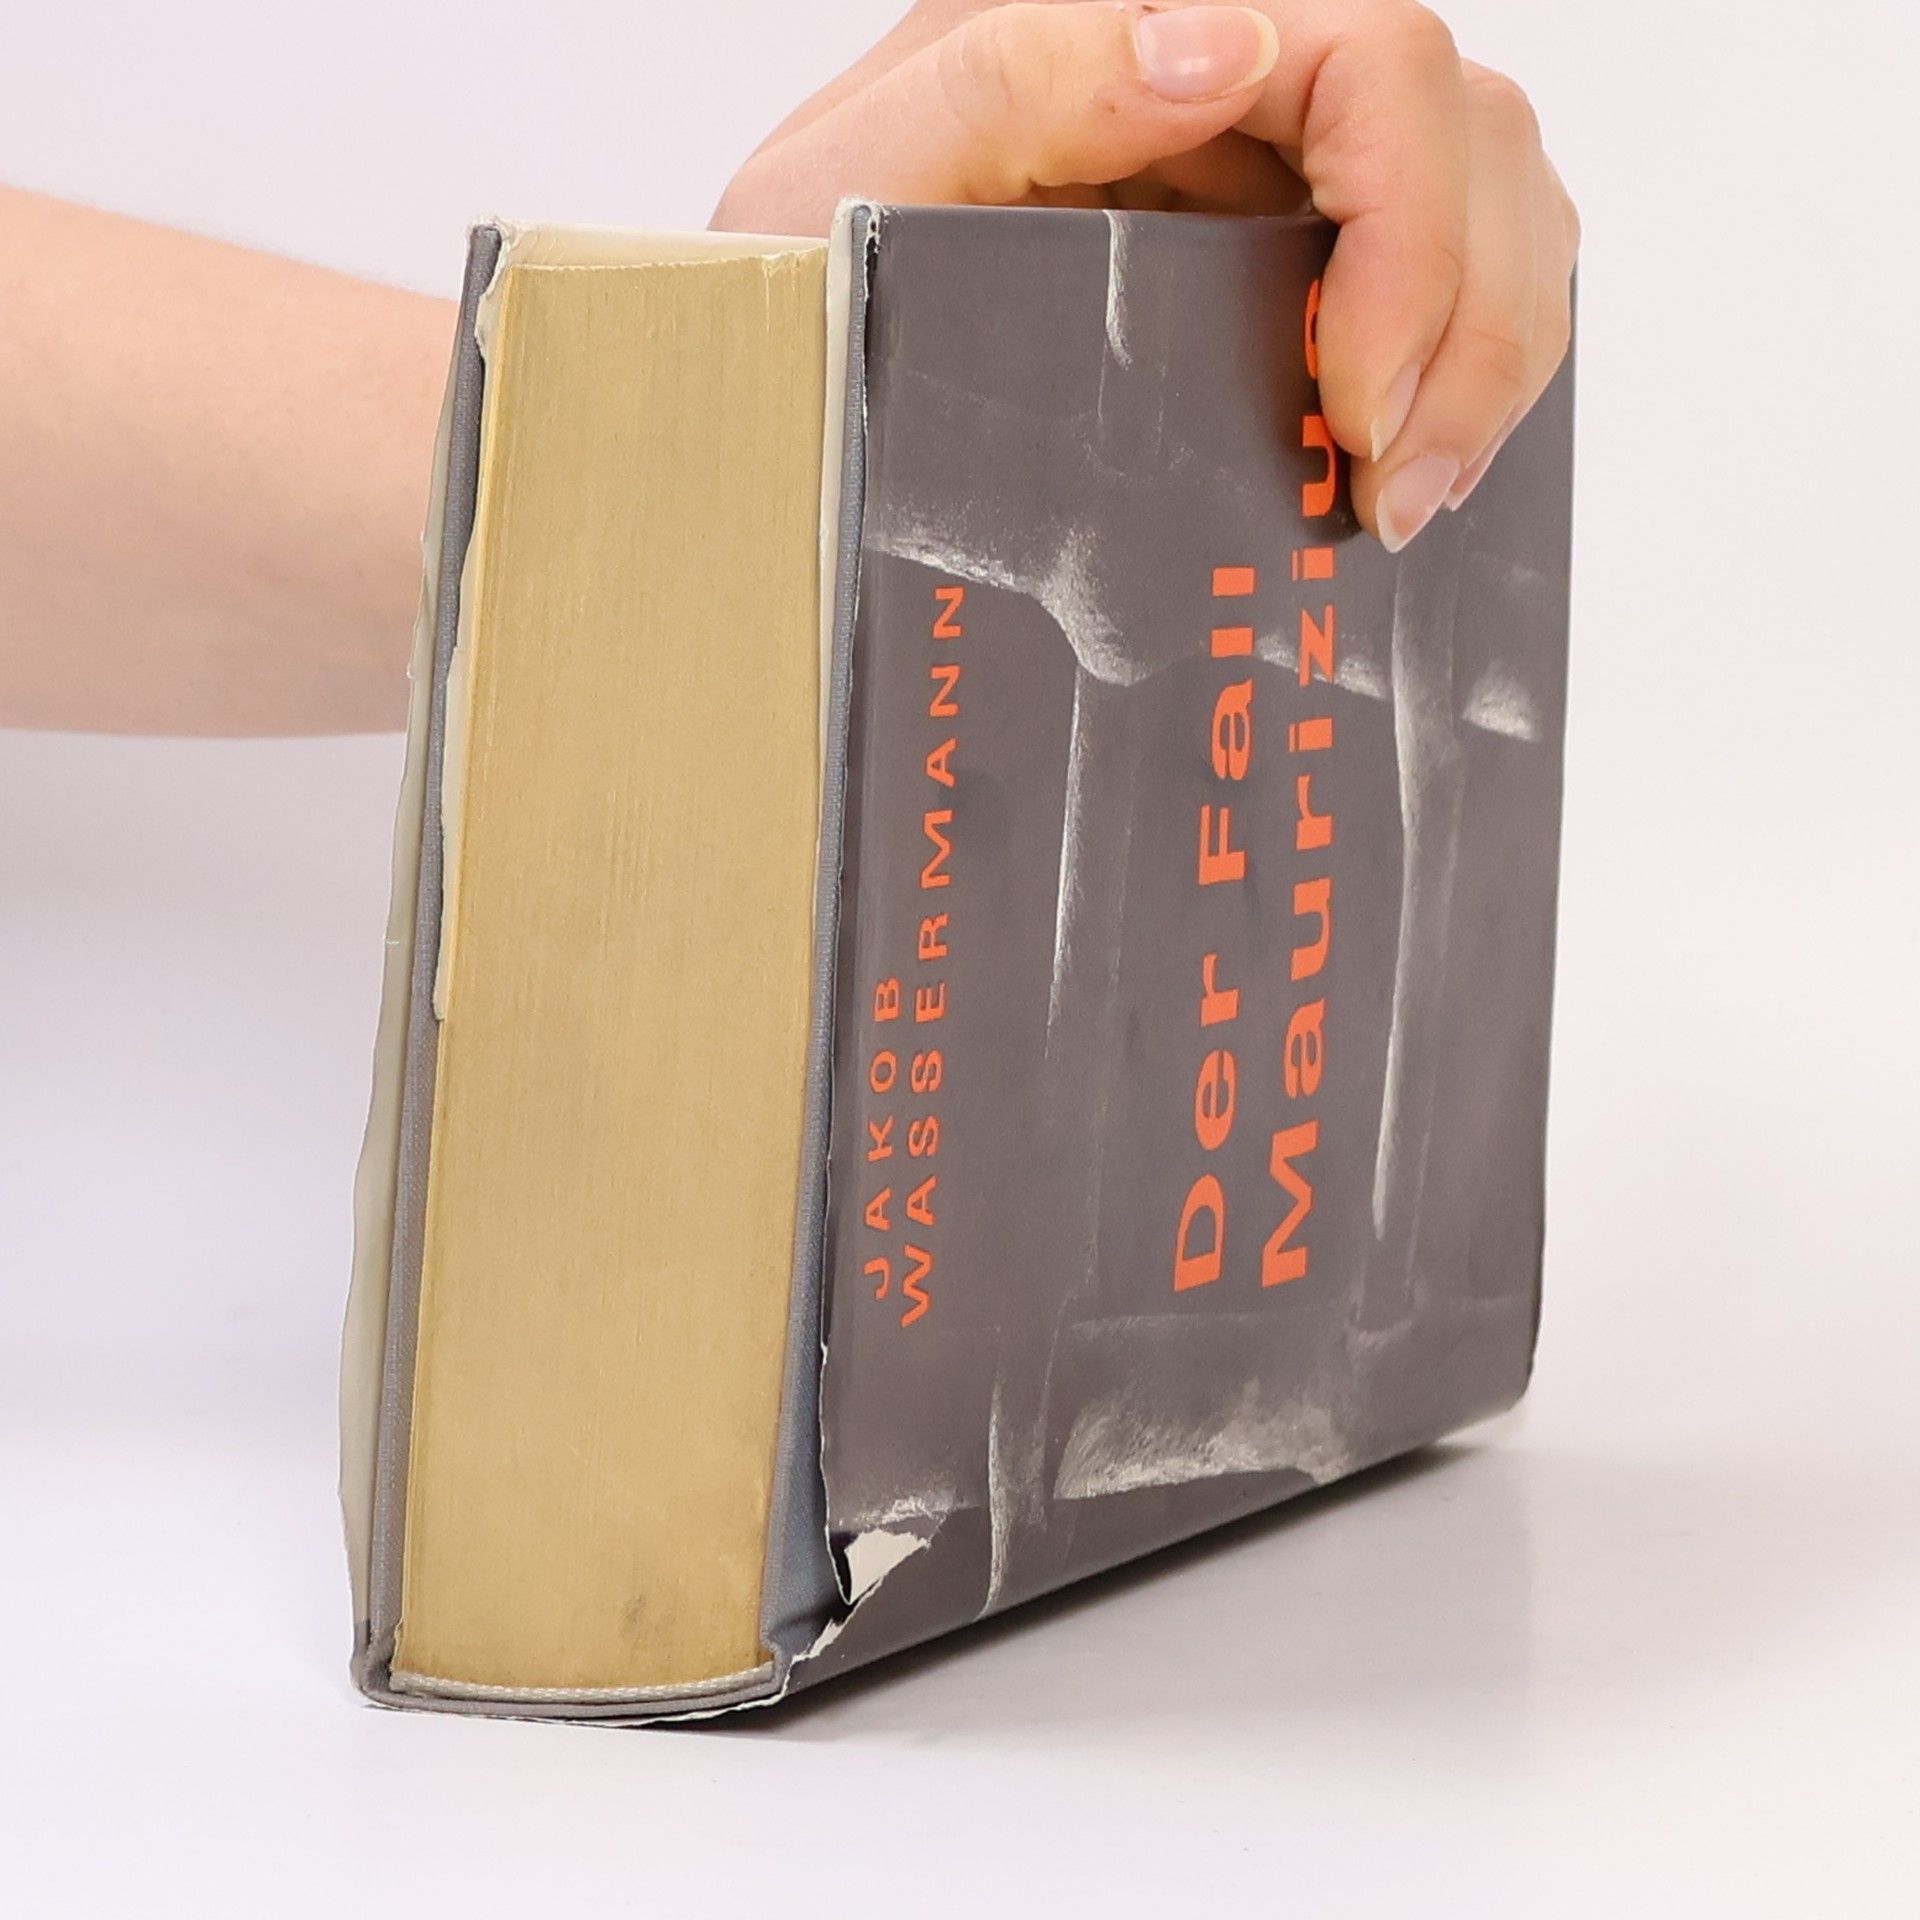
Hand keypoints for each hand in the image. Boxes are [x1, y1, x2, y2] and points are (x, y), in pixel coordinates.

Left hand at [714, 0, 1576, 550]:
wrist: (773, 374)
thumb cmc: (792, 274)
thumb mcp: (857, 180)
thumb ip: (1024, 77)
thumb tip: (1219, 42)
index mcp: (1130, 24)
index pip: (1375, 55)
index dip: (1412, 229)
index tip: (1357, 402)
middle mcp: (1220, 77)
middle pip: (1464, 130)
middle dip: (1472, 321)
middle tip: (1396, 490)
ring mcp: (1258, 173)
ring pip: (1486, 199)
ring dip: (1486, 352)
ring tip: (1403, 496)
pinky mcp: (1271, 265)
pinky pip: (1436, 283)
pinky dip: (1454, 371)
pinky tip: (1395, 461)